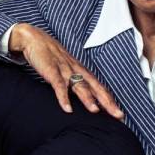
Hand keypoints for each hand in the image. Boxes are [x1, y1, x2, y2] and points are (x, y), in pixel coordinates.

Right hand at [9, 24, 123, 118]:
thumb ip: (73, 82)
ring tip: (95, 111)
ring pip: (79, 85)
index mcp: (81, 71)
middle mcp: (76, 70)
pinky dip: (63, 97)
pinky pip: (58, 85)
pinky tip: (67, 109)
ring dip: (88, 98)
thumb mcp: (65, 69)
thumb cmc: (50, 56)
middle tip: (118, 115)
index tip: (120, 114)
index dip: (110, 100)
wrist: (34, 39)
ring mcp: (64, 69)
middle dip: (107, 101)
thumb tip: (82, 98)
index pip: (99, 87)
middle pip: (95, 87)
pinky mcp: (51, 70)